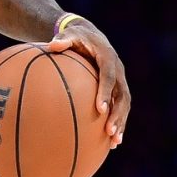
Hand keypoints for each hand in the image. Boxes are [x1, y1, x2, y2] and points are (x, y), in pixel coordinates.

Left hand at [47, 17, 128, 146]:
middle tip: (109, 131)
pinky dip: (118, 123)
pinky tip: (112, 143)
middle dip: (117, 114)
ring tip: (115, 142)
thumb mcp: (69, 34)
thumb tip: (51, 45)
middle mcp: (118, 70)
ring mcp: (120, 81)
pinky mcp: (117, 89)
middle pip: (122, 95)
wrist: (90, 35)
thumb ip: (62, 40)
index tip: (99, 109)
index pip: (108, 76)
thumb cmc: (75, 36)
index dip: (105, 92)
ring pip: (124, 104)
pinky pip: (120, 107)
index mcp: (108, 57)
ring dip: (121, 122)